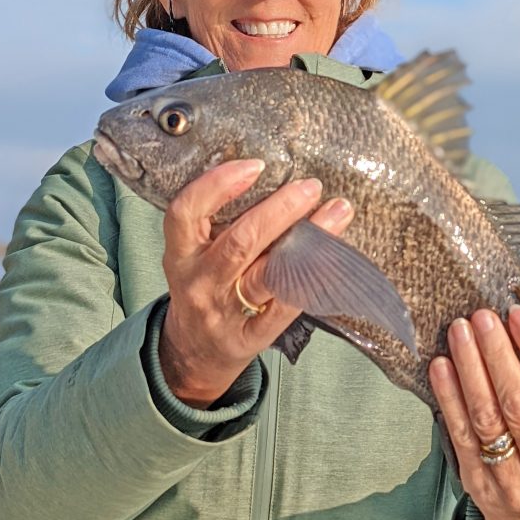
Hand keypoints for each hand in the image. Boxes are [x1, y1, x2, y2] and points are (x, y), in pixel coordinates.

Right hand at [159, 160, 353, 407]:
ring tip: (338, 211)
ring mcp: (225, 313)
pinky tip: (335, 256)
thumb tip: (275, 176)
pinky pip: (287, 306)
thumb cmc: (203, 288)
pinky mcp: (251, 337)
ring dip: (310, 239)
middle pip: (240, 242)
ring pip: (270, 273)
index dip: (217, 185)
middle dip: (280, 210)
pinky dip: (313, 278)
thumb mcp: (193, 255)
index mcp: (180, 254)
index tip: (256, 165)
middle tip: (311, 186)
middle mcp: (199, 282)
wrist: (194, 354)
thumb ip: (218, 223)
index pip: (186, 212)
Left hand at [428, 305, 519, 519]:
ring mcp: (511, 481)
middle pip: (518, 403)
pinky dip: (448, 396)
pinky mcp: (476, 483)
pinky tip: (441, 367)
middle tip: (482, 318)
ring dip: (470, 369)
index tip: (518, 316)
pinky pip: (460, 433)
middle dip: (497, 354)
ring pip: (486, 417)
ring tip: (459, 333)